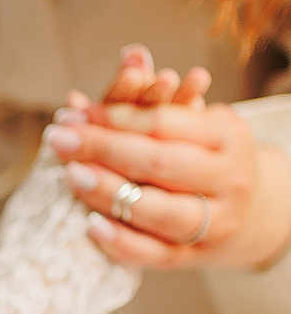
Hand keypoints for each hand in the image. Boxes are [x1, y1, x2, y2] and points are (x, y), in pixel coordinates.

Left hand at [45, 48, 290, 273]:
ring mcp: (216, 222)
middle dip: (102, 148)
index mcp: (227, 136)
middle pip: (158, 162)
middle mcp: (227, 178)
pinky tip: (91, 225)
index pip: (164, 123)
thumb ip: (160, 98)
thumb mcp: (196, 123)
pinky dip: (122, 242)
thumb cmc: (209, 157)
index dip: (115, 115)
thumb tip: (127, 55)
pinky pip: (156, 254)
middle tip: (59, 138)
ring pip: (158, 210)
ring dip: (108, 192)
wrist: (255, 213)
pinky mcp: (197, 258)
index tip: (75, 113)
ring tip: (71, 175)